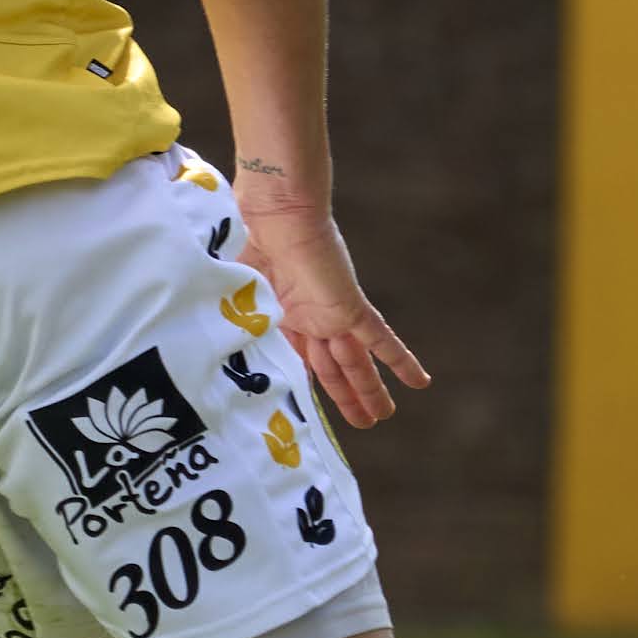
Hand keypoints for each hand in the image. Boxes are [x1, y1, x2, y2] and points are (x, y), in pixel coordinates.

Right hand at [234, 198, 430, 427]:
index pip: (302, 359)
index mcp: (283, 316)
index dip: (310, 384)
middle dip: (347, 396)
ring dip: (370, 390)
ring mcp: (332, 315)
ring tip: (382, 415)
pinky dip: (401, 361)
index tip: (312, 407)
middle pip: (333, 367)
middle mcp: (311, 318)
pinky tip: (420, 382)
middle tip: (364, 422)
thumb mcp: (237, 297)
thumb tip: (217, 357)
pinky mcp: (350, 308)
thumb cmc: (250, 246)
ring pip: (356, 362)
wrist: (276, 215)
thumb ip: (237, 327)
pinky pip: (381, 340)